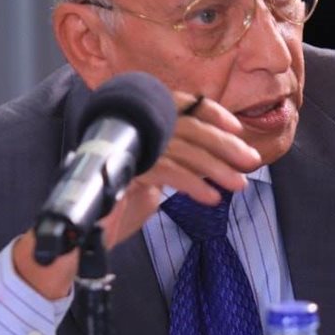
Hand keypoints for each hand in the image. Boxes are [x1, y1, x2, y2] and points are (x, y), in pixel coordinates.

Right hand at [12, 92, 261, 298]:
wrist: (83, 231)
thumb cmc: (122, 204)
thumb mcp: (157, 175)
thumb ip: (179, 161)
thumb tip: (218, 160)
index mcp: (140, 119)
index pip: (182, 103)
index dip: (211, 113)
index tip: (237, 129)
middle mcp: (133, 124)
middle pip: (189, 127)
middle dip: (225, 145)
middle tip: (251, 162)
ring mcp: (129, 144)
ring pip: (183, 150)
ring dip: (216, 169)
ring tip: (238, 185)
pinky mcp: (127, 169)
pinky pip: (168, 172)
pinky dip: (193, 184)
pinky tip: (211, 197)